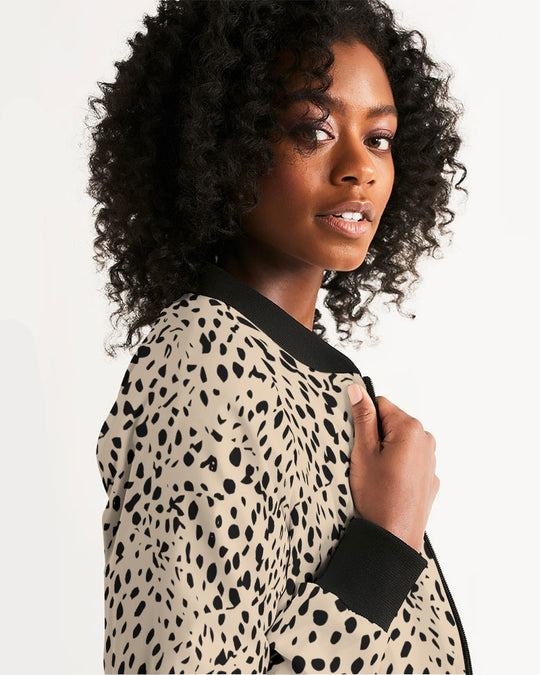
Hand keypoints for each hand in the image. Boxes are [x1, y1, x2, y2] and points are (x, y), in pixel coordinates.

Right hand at [347, 384, 439, 552]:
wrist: (394, 538)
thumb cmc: (378, 498)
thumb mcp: (363, 453)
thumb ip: (363, 417)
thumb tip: (357, 391)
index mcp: (410, 429)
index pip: (381, 404)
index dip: (365, 420)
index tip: (359, 440)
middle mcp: (426, 440)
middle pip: (392, 422)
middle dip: (377, 436)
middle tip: (367, 461)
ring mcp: (430, 460)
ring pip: (400, 442)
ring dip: (387, 451)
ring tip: (377, 475)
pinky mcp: (429, 477)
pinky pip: (409, 460)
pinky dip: (397, 466)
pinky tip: (388, 484)